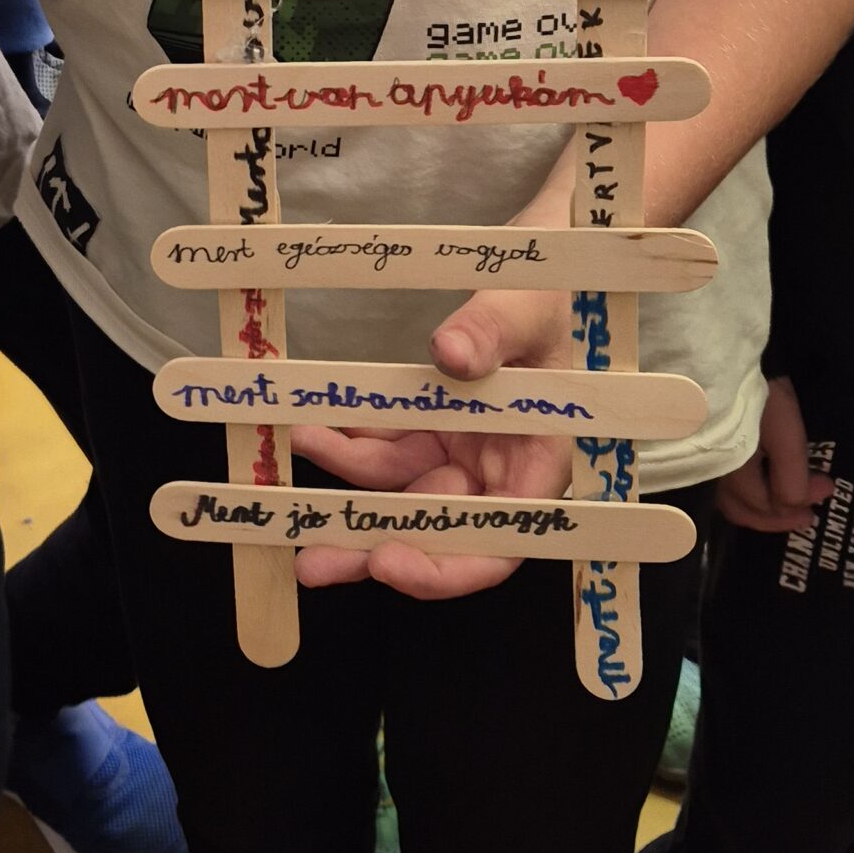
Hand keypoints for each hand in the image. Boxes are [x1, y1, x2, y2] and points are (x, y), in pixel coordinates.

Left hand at [292, 285, 575, 600]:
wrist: (537, 284)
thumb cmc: (550, 301)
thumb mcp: (531, 308)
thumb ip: (494, 330)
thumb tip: (451, 353)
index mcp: (539, 465)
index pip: (497, 544)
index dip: (444, 568)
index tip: (385, 561)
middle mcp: (498, 473)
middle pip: (435, 531)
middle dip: (370, 545)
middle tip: (311, 561)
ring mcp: (461, 453)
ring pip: (400, 490)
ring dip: (349, 481)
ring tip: (304, 446)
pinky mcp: (432, 429)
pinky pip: (387, 447)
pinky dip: (352, 442)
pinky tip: (319, 429)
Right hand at [714, 375, 831, 534]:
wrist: (722, 356)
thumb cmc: (757, 396)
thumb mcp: (784, 434)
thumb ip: (791, 477)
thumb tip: (802, 506)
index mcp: (732, 475)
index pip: (766, 507)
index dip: (798, 506)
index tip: (828, 489)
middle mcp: (711, 477)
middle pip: (743, 511)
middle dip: (778, 516)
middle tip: (808, 515)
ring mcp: (702, 464)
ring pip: (730, 502)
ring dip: (761, 508)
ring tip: (786, 504)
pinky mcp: (701, 451)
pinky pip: (721, 487)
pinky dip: (744, 494)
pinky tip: (758, 487)